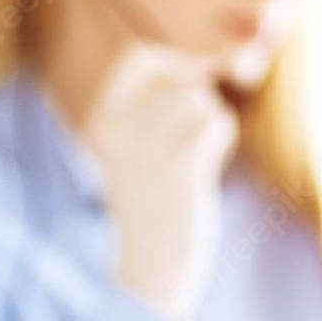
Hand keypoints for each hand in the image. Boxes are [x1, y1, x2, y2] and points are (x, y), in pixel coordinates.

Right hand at [80, 41, 238, 320]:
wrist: (149, 265)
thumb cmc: (155, 197)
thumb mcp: (145, 141)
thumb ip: (169, 95)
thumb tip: (218, 55)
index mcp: (102, 121)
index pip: (137, 56)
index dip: (173, 58)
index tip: (190, 81)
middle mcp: (115, 130)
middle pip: (176, 73)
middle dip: (194, 93)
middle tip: (190, 132)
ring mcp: (143, 148)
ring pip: (197, 96)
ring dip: (207, 120)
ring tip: (191, 156)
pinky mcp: (176, 167)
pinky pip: (214, 120)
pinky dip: (219, 138)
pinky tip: (201, 169)